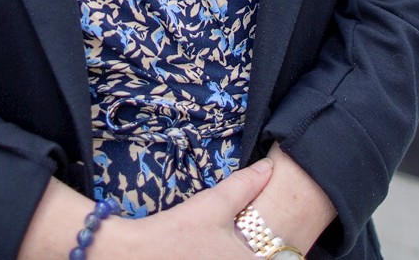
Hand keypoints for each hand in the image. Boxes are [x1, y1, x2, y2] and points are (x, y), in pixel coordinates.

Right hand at [93, 159, 273, 258]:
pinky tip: (215, 250)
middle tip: (256, 238)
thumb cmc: (176, 232)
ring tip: (235, 242)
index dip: (282, 249)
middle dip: (264, 249)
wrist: (135, 254)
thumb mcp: (215, 204)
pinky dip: (227, 257)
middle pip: (266, 258)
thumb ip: (245, 185)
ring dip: (246, 252)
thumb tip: (268, 167)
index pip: (282, 257)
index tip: (277, 239)